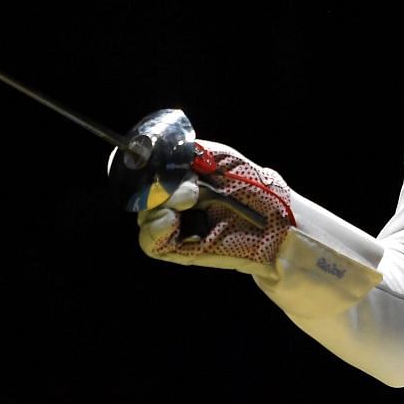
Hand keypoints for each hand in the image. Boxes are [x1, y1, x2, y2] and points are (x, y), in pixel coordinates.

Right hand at [136, 142, 295, 277]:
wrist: (274, 220)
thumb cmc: (250, 185)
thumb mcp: (218, 157)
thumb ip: (185, 152)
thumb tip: (151, 153)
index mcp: (176, 176)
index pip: (139, 170)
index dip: (129, 164)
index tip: (134, 157)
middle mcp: (169, 200)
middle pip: (138, 194)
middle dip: (155, 186)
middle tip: (189, 186)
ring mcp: (173, 225)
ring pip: (143, 216)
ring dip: (160, 205)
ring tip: (192, 201)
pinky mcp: (178, 250)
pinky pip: (150, 242)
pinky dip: (156, 228)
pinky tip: (171, 220)